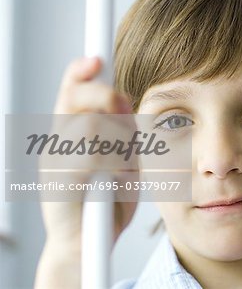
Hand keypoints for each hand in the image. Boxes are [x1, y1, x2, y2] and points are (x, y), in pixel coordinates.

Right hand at [35, 58, 137, 288]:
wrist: (89, 244)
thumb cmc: (109, 200)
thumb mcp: (123, 160)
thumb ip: (121, 132)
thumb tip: (125, 102)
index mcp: (74, 132)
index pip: (73, 91)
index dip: (82, 72)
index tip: (96, 60)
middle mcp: (59, 141)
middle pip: (78, 97)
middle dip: (106, 97)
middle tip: (125, 110)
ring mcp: (55, 159)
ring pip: (91, 124)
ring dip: (117, 139)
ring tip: (123, 165)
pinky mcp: (58, 181)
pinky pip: (90, 154)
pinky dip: (112, 160)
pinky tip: (116, 176)